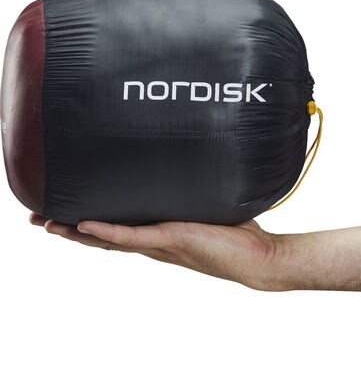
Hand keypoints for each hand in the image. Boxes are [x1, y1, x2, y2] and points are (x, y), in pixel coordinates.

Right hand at [30, 214, 291, 290]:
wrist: (260, 256)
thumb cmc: (237, 233)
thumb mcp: (207, 207)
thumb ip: (193, 192)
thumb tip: (190, 164)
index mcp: (159, 236)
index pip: (117, 232)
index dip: (89, 226)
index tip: (66, 212)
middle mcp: (154, 243)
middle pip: (102, 239)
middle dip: (70, 228)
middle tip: (40, 217)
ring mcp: (160, 244)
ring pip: (109, 240)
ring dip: (77, 232)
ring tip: (47, 222)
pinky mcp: (172, 239)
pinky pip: (133, 237)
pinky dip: (108, 232)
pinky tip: (85, 225)